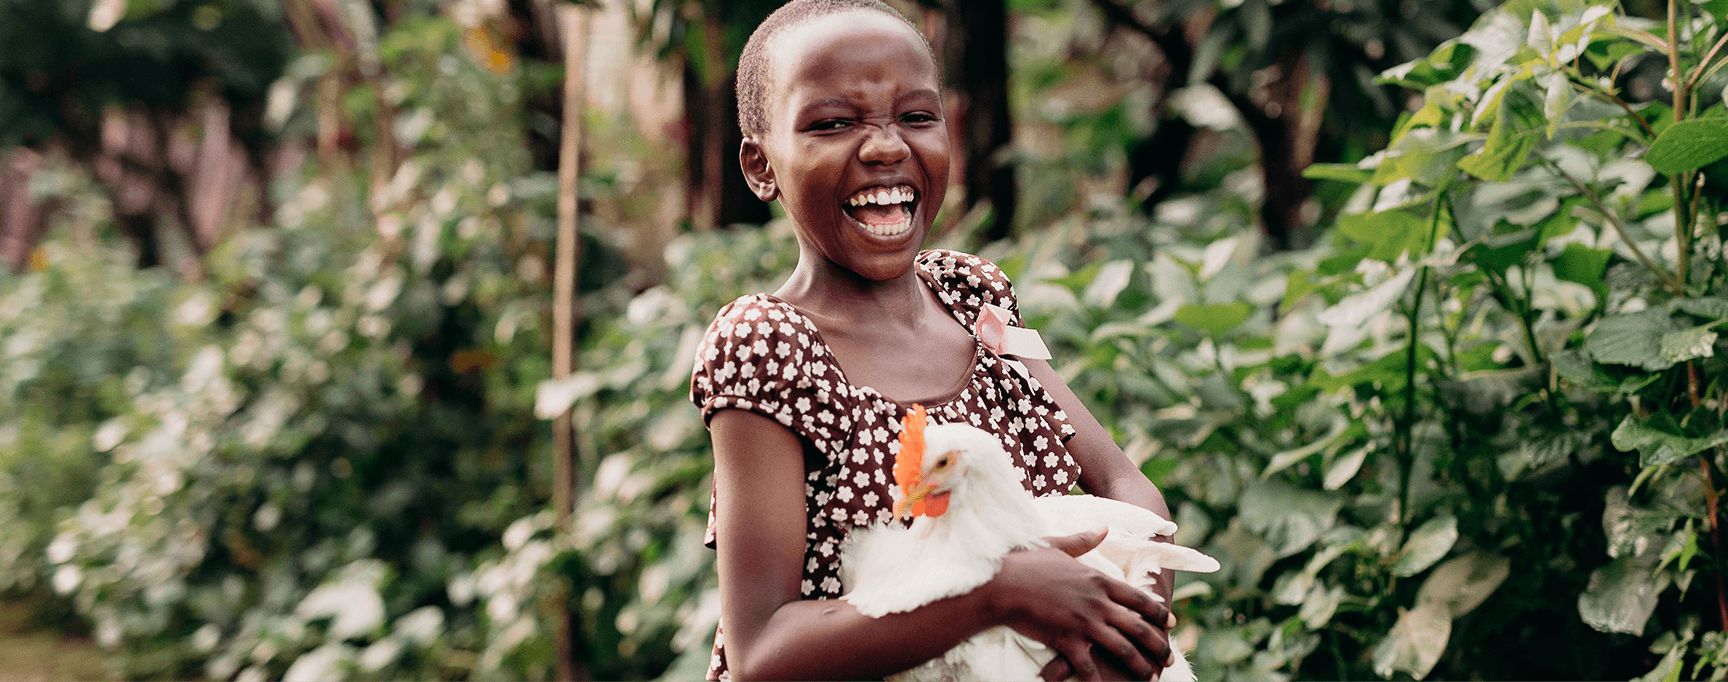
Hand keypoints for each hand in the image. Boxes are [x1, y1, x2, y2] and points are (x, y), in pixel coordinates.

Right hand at [985, 528, 1173, 680]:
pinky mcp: (1067, 640)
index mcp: (1098, 580)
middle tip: (1168, 659)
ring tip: (1150, 677)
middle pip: (1139, 626)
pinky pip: (1089, 667)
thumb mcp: (1057, 545)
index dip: (1158, 613)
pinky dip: (1099, 681)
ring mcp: (1084, 622)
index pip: (1139, 598)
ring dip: (1140, 666)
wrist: (1000, 583)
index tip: (1171, 623)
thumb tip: (1104, 527)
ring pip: (1123, 648)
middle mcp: (1097, 602)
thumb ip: (1084, 540)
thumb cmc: (1024, 562)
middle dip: (1158, 645)